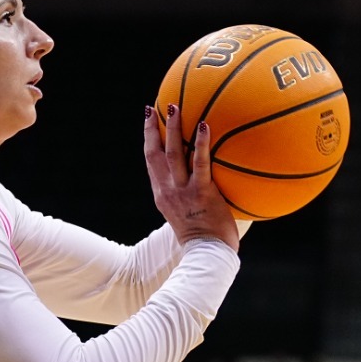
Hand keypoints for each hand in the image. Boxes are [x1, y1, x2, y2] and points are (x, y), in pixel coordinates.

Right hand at [144, 104, 238, 250]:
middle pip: (154, 154)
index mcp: (162, 195)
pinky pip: (200, 163)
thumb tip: (212, 183)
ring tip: (174, 106)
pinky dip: (202, 143)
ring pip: (173, 153)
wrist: (207, 255)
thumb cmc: (204, 240)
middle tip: (153, 108)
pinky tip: (205, 125)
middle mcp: (167, 191)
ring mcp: (182, 191)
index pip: (151, 164)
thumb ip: (193, 198)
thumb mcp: (190, 217)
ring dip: (172, 127)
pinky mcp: (201, 193)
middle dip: (152, 129)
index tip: (148, 122)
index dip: (148, 141)